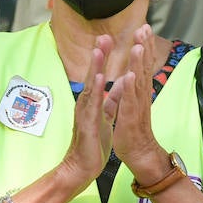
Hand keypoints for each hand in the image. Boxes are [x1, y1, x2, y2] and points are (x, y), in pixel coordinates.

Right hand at [60, 36, 114, 191]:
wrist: (82, 166)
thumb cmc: (93, 142)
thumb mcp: (106, 116)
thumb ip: (112, 99)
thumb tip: (120, 82)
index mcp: (92, 101)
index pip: (98, 75)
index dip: (103, 57)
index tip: (108, 38)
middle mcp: (86, 103)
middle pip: (93, 75)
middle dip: (98, 55)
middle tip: (103, 36)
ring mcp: (85, 112)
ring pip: (90, 86)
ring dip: (95, 67)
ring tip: (99, 50)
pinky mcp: (88, 123)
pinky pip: (92, 105)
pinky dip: (96, 90)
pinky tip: (99, 78)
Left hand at [105, 25, 168, 180]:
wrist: (139, 153)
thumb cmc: (133, 128)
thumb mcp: (132, 103)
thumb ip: (133, 87)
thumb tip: (133, 72)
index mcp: (139, 91)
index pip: (142, 64)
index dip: (144, 46)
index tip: (145, 27)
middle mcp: (141, 95)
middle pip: (143, 67)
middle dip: (144, 46)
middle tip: (145, 27)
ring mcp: (137, 106)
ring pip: (138, 80)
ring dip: (138, 62)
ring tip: (139, 45)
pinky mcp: (131, 117)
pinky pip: (130, 100)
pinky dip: (130, 87)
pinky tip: (130, 75)